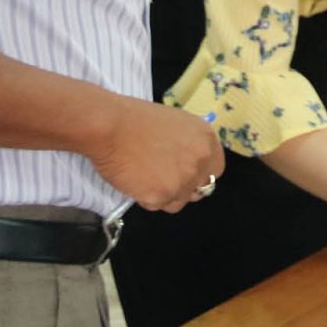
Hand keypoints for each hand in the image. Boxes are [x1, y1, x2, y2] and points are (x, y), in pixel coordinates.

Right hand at [85, 97, 223, 213]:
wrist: (111, 126)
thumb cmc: (136, 120)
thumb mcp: (176, 125)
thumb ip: (189, 144)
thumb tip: (189, 160)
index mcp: (206, 138)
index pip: (215, 168)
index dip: (200, 173)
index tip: (186, 173)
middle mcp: (200, 160)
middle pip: (201, 188)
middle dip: (184, 186)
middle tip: (163, 178)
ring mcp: (183, 179)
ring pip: (180, 200)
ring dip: (165, 195)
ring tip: (145, 178)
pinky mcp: (163, 195)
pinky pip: (159, 206)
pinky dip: (147, 199)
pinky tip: (135, 182)